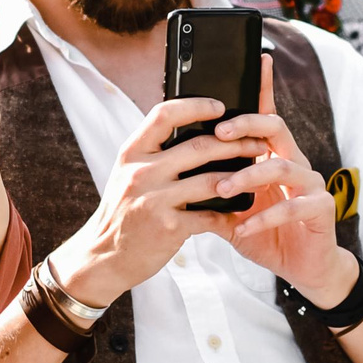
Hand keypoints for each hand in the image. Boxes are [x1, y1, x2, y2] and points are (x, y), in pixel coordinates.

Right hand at [46, 97, 270, 304]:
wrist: (104, 256)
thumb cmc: (124, 211)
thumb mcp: (128, 174)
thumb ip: (154, 154)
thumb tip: (195, 130)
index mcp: (132, 153)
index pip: (164, 115)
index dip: (196, 106)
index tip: (220, 107)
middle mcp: (141, 172)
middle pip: (198, 146)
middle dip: (235, 143)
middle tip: (258, 142)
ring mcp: (154, 200)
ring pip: (210, 180)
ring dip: (241, 176)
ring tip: (259, 174)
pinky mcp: (168, 228)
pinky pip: (209, 215)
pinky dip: (228, 212)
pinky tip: (241, 209)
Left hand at [207, 55, 351, 295]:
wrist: (302, 269)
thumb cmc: (266, 234)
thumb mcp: (232, 210)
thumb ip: (211, 190)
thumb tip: (173, 174)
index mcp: (272, 157)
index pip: (266, 115)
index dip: (263, 88)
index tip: (257, 60)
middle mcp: (294, 162)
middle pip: (275, 127)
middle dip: (246, 125)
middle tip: (218, 132)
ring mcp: (311, 183)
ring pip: (282, 165)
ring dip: (248, 176)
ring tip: (222, 188)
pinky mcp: (321, 207)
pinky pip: (293, 205)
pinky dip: (265, 217)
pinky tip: (245, 226)